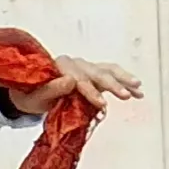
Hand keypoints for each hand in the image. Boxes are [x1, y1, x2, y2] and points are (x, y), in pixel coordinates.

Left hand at [8, 56, 141, 117]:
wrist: (31, 93)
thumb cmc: (32, 95)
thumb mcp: (35, 97)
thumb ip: (51, 89)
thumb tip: (70, 80)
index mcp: (59, 66)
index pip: (78, 78)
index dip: (90, 91)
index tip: (102, 104)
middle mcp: (74, 64)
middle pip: (95, 72)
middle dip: (111, 84)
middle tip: (125, 96)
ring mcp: (85, 68)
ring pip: (106, 70)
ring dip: (123, 79)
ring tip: (137, 88)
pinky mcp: (93, 74)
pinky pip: (110, 75)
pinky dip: (124, 81)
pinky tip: (137, 90)